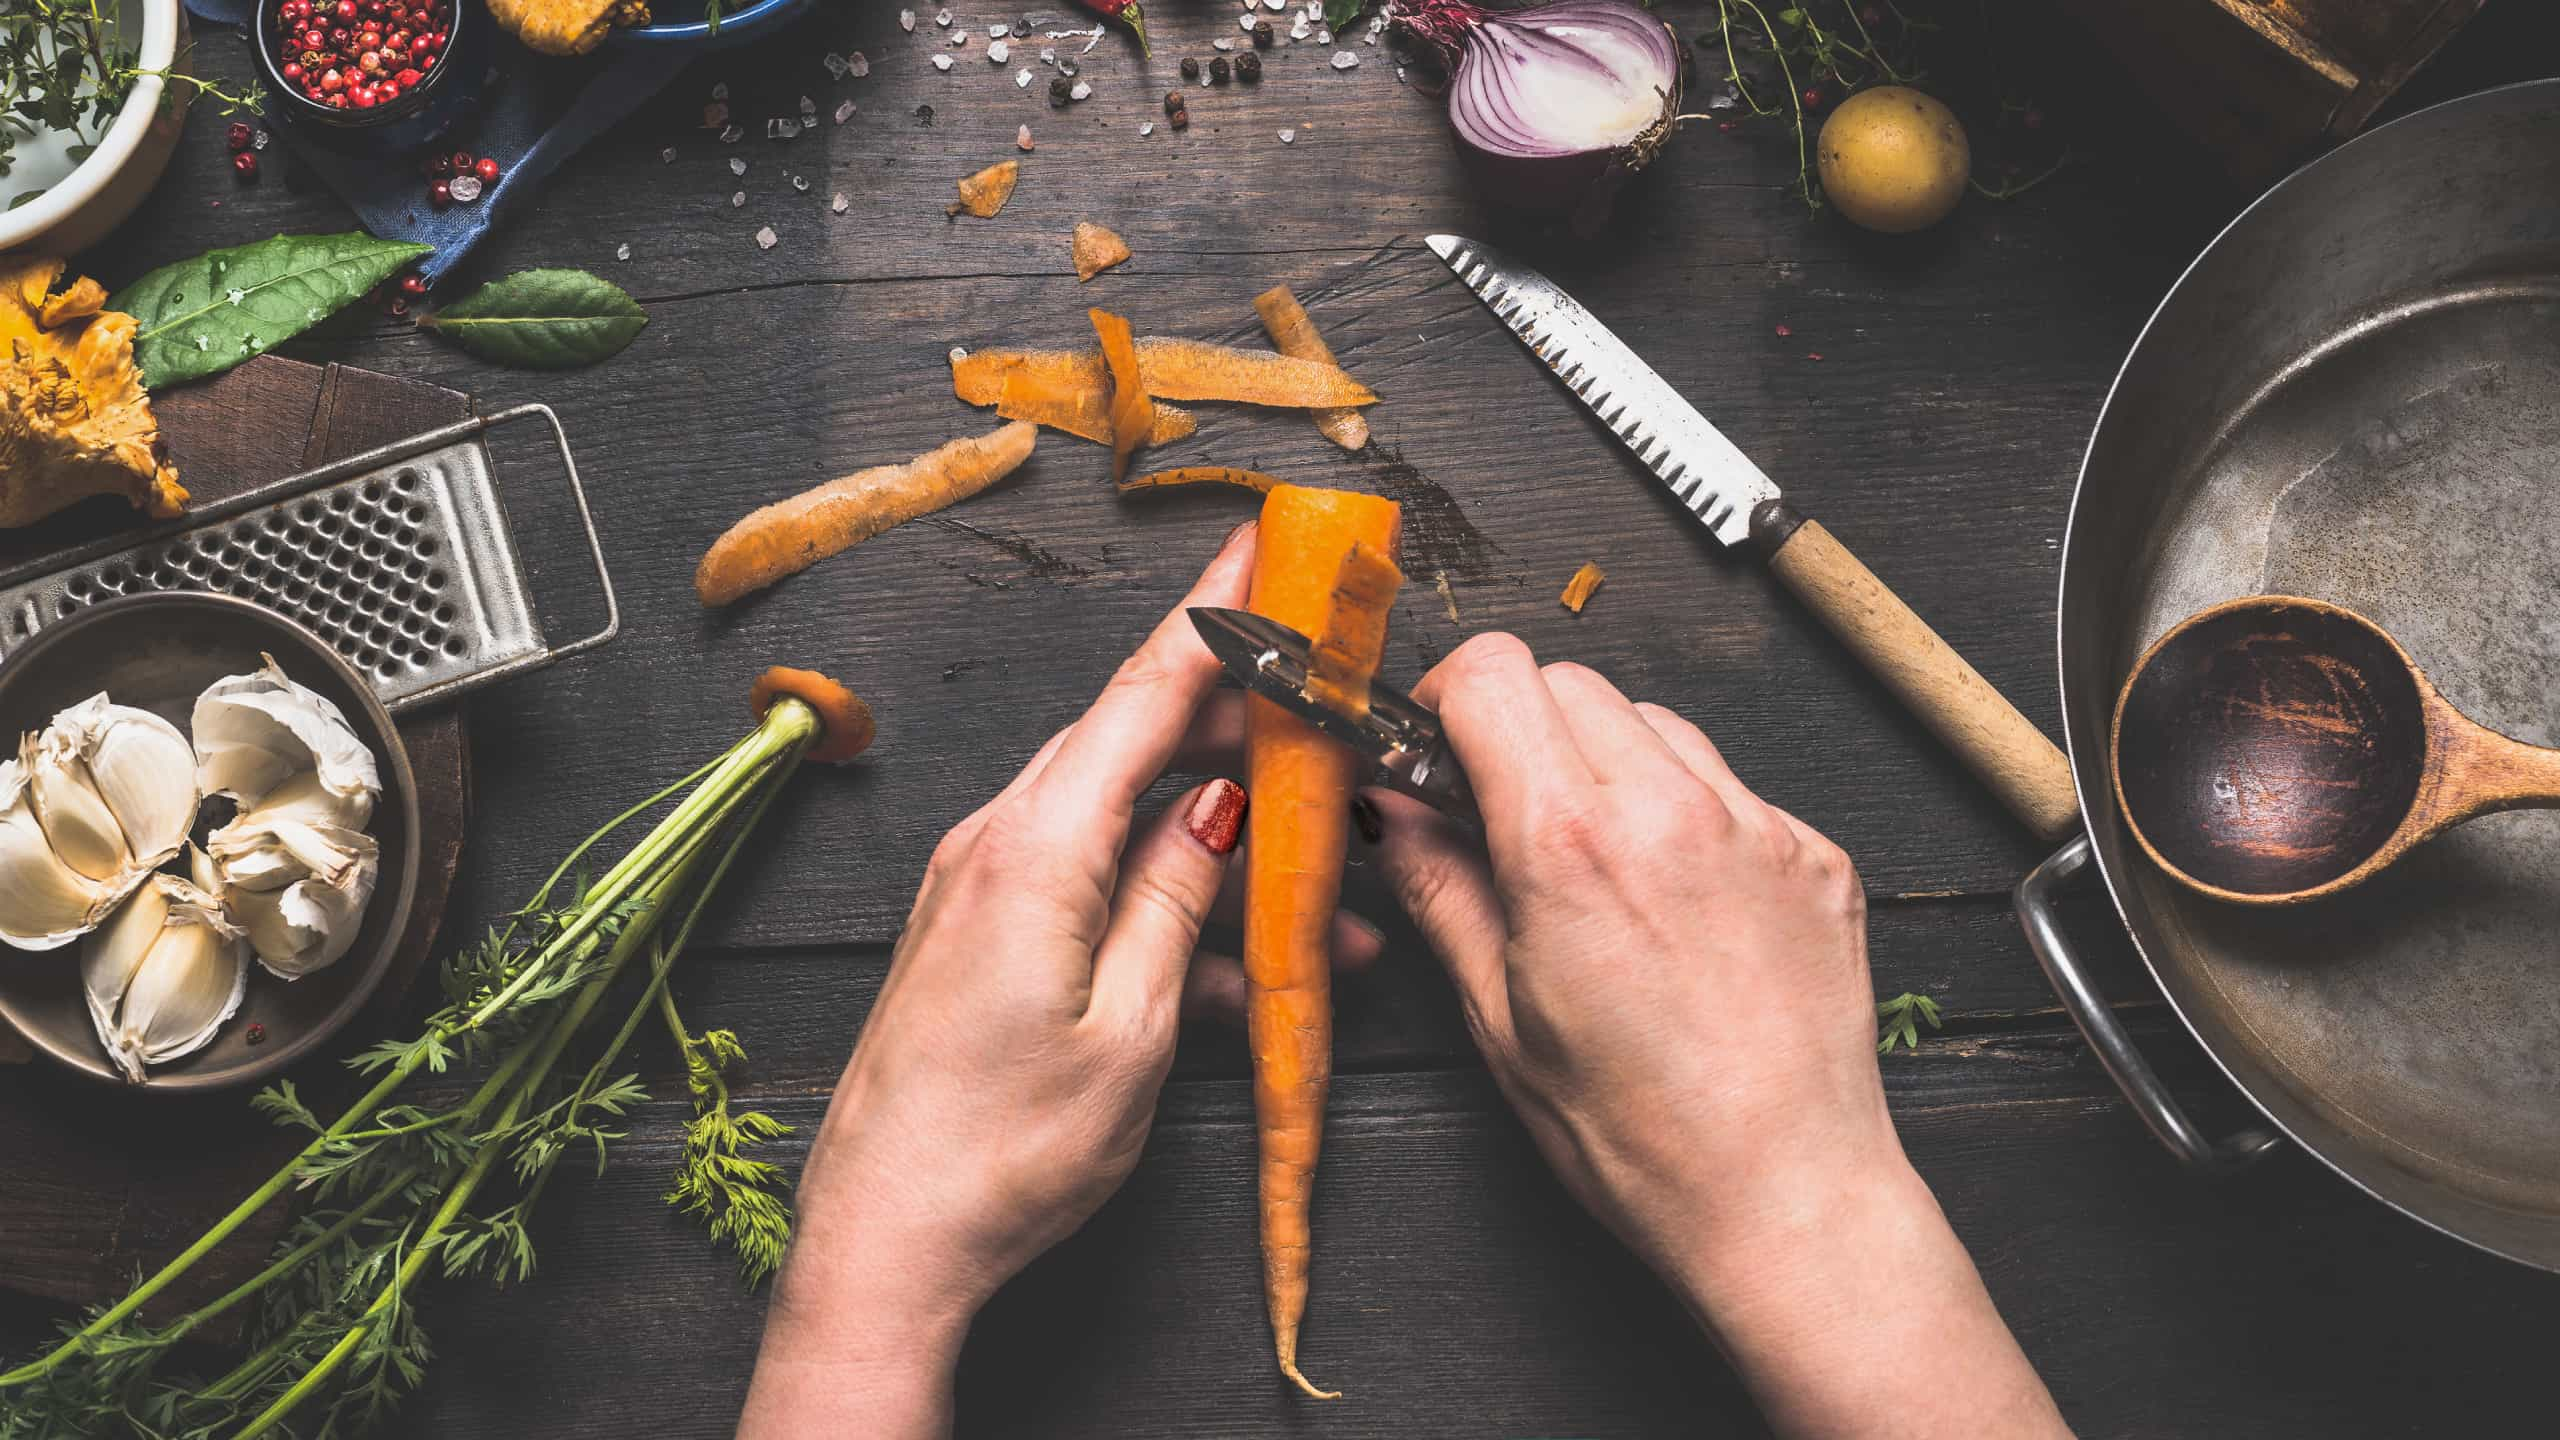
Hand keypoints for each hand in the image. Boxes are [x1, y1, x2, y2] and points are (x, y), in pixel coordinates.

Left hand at [739, 525, 1379, 1438]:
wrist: (883, 1242)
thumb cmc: (1003, 1155)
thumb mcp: (1130, 1030)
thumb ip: (1178, 901)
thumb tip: (1218, 805)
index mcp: (1036, 849)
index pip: (1143, 692)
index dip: (1216, 612)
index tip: (1267, 542)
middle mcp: (997, 844)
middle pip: (1134, 741)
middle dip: (1236, 718)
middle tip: (1322, 701)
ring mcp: (981, 887)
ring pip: (1122, 817)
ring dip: (1219, 838)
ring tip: (1323, 886)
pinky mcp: (979, 934)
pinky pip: (1090, 881)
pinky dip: (1167, 903)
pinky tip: (1241, 967)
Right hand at [1371, 634, 2066, 1437]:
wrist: (1788, 1198)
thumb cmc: (1640, 1137)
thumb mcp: (1498, 1018)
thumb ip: (1440, 888)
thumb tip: (1391, 812)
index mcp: (1572, 846)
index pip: (1493, 673)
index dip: (1446, 697)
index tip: (1436, 748)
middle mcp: (1671, 810)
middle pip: (1569, 681)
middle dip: (1519, 726)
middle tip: (1502, 810)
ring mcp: (1757, 826)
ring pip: (1654, 721)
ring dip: (1604, 759)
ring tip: (1593, 861)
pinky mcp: (1815, 854)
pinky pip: (1729, 784)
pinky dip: (1685, 811)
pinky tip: (1671, 900)